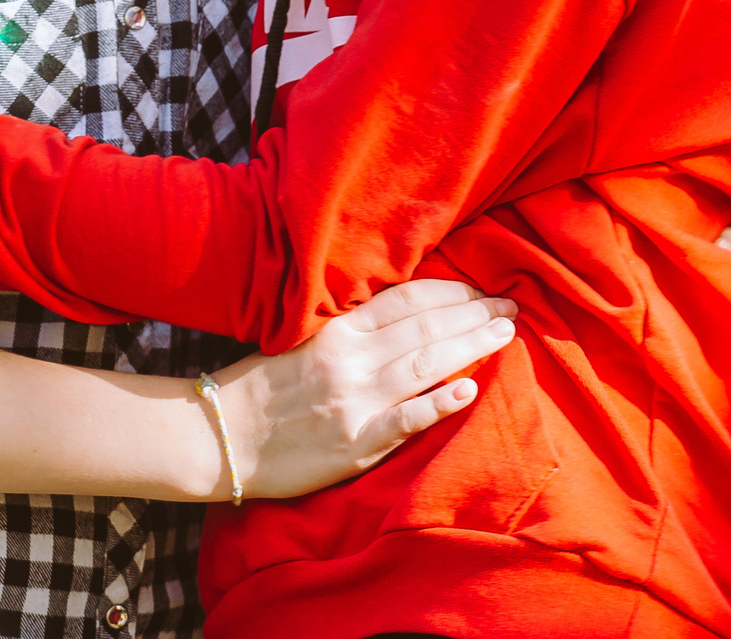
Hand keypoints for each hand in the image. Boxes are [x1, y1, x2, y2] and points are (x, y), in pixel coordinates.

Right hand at [208, 278, 517, 499]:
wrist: (219, 436)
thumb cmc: (261, 389)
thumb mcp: (304, 343)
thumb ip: (351, 332)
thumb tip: (404, 319)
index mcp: (339, 331)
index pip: (408, 300)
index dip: (452, 292)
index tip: (483, 289)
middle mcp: (352, 359)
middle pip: (427, 327)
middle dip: (475, 314)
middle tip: (511, 307)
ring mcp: (356, 401)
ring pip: (426, 364)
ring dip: (471, 346)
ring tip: (505, 334)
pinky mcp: (355, 442)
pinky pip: (405, 419)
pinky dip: (439, 402)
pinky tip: (469, 389)